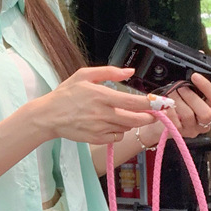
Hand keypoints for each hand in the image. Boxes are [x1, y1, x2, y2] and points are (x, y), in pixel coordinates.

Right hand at [36, 66, 157, 144]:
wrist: (48, 116)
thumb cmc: (66, 94)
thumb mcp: (84, 75)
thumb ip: (109, 71)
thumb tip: (130, 71)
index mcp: (102, 96)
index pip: (134, 101)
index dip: (152, 103)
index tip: (162, 103)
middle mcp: (103, 114)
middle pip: (136, 119)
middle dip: (149, 117)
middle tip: (153, 113)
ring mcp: (100, 128)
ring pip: (127, 128)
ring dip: (131, 122)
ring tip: (125, 115)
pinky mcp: (96, 139)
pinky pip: (116, 137)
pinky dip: (119, 132)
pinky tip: (112, 124)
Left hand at [166, 73, 210, 138]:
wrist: (161, 121)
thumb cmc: (176, 105)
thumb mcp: (187, 94)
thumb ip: (191, 88)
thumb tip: (188, 79)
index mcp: (209, 108)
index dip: (206, 86)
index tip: (195, 76)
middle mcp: (204, 121)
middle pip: (206, 112)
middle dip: (191, 96)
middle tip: (180, 88)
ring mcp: (192, 129)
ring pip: (188, 115)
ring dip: (177, 101)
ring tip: (170, 94)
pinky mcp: (179, 133)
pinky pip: (175, 121)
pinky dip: (169, 110)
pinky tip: (165, 105)